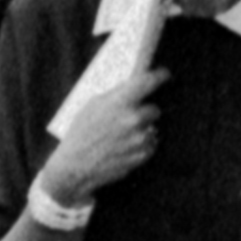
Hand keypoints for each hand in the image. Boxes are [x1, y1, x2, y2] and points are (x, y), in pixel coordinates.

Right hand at [36, 66, 167, 205]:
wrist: (75, 166)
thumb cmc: (81, 134)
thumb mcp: (93, 106)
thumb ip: (116, 95)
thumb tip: (135, 83)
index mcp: (119, 102)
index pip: (149, 81)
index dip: (160, 75)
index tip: (164, 74)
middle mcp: (133, 119)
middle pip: (155, 109)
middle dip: (145, 112)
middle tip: (130, 117)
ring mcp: (140, 138)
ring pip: (153, 128)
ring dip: (142, 129)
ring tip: (122, 135)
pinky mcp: (143, 155)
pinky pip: (151, 144)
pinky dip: (142, 145)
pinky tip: (125, 146)